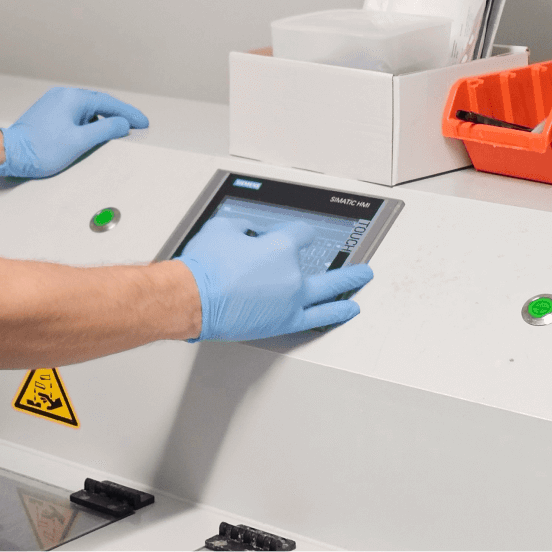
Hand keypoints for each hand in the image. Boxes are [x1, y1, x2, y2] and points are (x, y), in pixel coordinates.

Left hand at [0, 87, 148, 178]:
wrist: (9, 153)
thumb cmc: (40, 149)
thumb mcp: (80, 142)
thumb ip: (105, 131)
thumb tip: (122, 124)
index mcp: (73, 98)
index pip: (109, 104)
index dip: (128, 114)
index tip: (142, 122)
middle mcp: (63, 95)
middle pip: (98, 104)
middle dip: (118, 115)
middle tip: (135, 125)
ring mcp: (54, 103)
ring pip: (86, 109)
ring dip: (101, 120)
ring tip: (115, 132)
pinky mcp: (47, 113)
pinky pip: (74, 114)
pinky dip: (87, 122)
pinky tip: (91, 134)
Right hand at [177, 217, 372, 340]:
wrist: (191, 298)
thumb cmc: (203, 267)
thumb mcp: (222, 229)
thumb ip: (243, 228)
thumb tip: (248, 233)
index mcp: (281, 248)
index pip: (300, 234)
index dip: (294, 232)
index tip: (291, 234)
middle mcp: (292, 275)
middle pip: (326, 269)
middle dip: (345, 269)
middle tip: (360, 268)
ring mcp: (290, 302)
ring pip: (327, 296)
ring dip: (347, 289)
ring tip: (359, 288)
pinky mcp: (281, 323)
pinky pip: (314, 320)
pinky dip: (333, 315)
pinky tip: (341, 313)